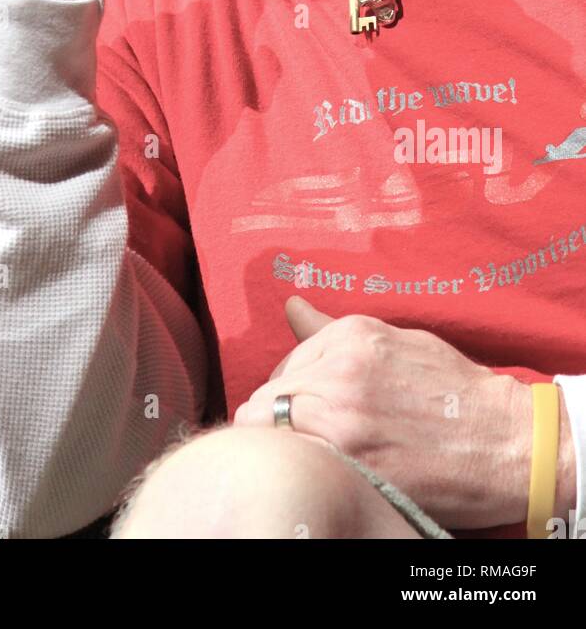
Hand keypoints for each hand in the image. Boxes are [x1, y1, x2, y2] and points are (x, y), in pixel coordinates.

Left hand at [233, 296, 532, 528]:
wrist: (508, 441)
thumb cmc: (456, 392)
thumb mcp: (396, 342)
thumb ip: (333, 332)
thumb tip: (290, 307)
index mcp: (351, 336)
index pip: (283, 367)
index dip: (288, 393)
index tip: (305, 411)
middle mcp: (340, 370)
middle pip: (270, 400)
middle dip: (279, 419)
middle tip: (307, 438)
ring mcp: (343, 416)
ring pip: (274, 431)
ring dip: (288, 444)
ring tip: (318, 455)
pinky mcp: (353, 460)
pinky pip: (299, 461)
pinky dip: (304, 466)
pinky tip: (326, 470)